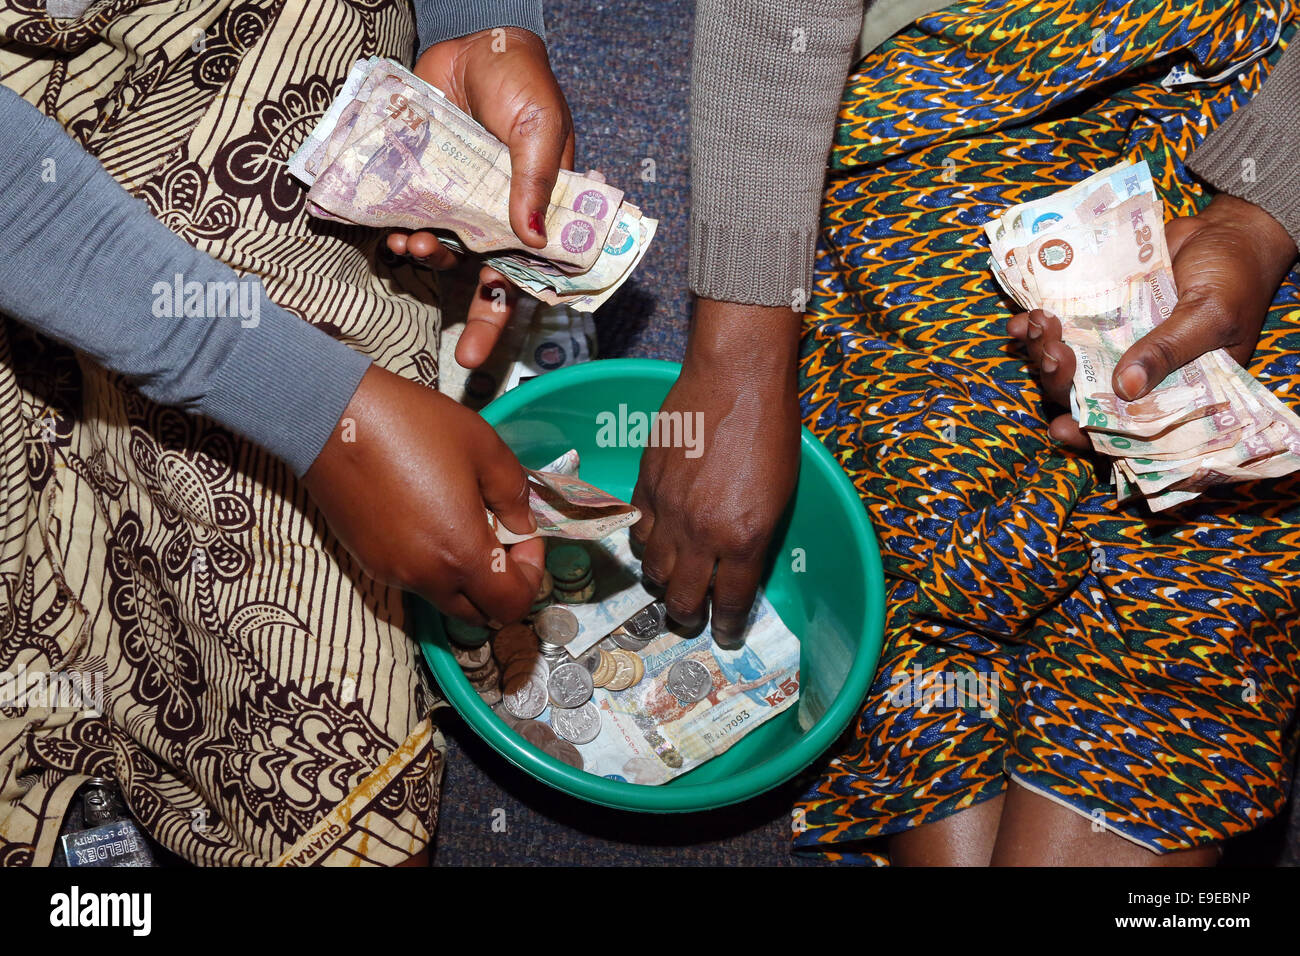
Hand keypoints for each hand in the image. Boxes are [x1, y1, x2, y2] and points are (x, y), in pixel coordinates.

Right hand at [303, 364, 544, 622]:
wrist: (331, 416)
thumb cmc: (413, 426)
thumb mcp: (484, 447)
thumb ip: (514, 494)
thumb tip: (521, 525)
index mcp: (460, 553)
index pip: (511, 604)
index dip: (532, 576)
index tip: (526, 536)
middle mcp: (425, 576)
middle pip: (479, 612)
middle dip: (501, 583)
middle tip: (502, 536)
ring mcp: (391, 572)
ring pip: (445, 596)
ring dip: (466, 573)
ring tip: (462, 519)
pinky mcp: (366, 559)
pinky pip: (413, 577)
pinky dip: (434, 563)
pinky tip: (428, 516)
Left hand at [387, 27, 574, 368]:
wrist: (472, 41)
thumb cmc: (521, 81)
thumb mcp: (539, 128)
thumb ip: (535, 180)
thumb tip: (532, 238)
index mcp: (537, 210)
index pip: (534, 274)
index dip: (515, 312)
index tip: (493, 349)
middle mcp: (499, 215)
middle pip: (491, 280)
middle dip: (478, 320)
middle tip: (466, 357)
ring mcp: (460, 202)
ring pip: (446, 253)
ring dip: (431, 261)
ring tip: (416, 249)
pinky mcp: (425, 182)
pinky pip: (413, 219)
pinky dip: (402, 232)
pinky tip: (396, 231)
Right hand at [630, 300, 800, 646]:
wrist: (735, 377)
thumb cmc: (773, 430)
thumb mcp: (780, 495)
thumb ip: (756, 535)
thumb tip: (739, 563)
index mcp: (744, 538)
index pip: (732, 602)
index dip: (729, 626)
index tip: (727, 634)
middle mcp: (701, 534)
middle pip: (685, 597)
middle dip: (690, 616)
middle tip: (694, 617)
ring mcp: (668, 510)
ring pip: (654, 569)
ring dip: (664, 582)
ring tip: (673, 581)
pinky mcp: (645, 485)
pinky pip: (637, 531)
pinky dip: (646, 544)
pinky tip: (656, 541)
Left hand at [1010, 193, 1298, 448]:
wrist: (1226, 231)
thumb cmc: (1235, 278)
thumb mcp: (1210, 316)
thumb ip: (1168, 350)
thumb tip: (1126, 387)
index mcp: (1175, 391)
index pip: (1128, 429)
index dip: (1093, 435)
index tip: (1063, 428)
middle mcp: (1139, 375)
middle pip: (1086, 395)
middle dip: (1061, 380)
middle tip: (1054, 353)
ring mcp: (1116, 346)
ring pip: (1069, 365)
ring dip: (1045, 352)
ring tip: (1038, 324)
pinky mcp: (1100, 318)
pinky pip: (1064, 331)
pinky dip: (1038, 330)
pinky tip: (1022, 322)